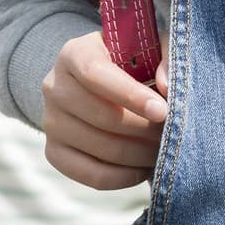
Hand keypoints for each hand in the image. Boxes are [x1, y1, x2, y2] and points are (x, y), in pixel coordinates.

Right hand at [39, 32, 167, 190]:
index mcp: (74, 54)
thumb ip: (166, 56)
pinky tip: (144, 168)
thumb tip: (166, 85)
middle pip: (101, 116)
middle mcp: (54, 87)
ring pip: (100, 148)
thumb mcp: (151, 47)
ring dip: (140, 154)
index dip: (130, 94)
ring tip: (163, 149)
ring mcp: (51, 122)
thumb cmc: (133, 63)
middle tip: (173, 134)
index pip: (95, 74)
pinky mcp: (54, 152)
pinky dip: (124, 177)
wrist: (102, 87)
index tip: (162, 111)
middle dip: (144, 130)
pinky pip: (91, 174)